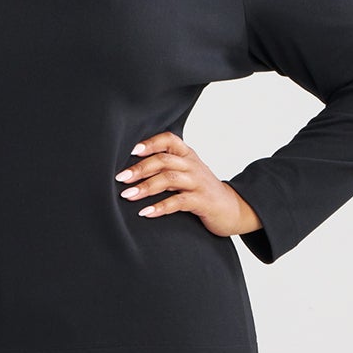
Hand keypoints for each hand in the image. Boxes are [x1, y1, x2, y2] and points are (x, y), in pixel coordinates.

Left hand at [115, 131, 262, 238]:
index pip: (169, 139)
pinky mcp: (202, 202)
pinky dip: (160, 207)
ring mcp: (198, 183)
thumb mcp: (186, 174)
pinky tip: (146, 212)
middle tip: (120, 178)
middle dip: (140, 169)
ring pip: (169, 179)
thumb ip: (166, 169)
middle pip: (164, 160)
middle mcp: (192, 166)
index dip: (150, 143)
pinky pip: (178, 202)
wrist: (232, 209)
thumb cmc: (202, 192)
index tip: (132, 150)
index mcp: (187, 156)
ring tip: (127, 195)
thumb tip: (131, 170)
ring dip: (146, 187)